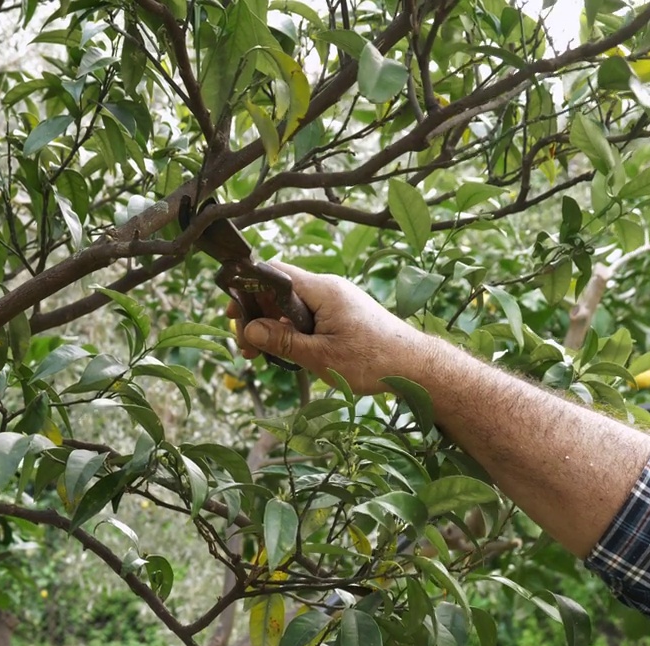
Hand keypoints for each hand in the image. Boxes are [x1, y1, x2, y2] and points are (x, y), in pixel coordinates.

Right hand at [229, 263, 429, 394]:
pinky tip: (288, 353)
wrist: (416, 368)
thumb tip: (249, 330)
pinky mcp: (343, 315)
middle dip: (258, 316)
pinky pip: (308, 316)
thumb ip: (282, 342)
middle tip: (247, 347)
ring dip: (274, 327)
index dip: (248, 290)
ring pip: (293, 306)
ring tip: (263, 354)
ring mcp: (337, 301)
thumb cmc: (372, 361)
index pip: (274, 273)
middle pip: (280, 292)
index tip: (234, 314)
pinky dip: (292, 331)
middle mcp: (329, 288)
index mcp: (323, 290)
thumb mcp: (320, 356)